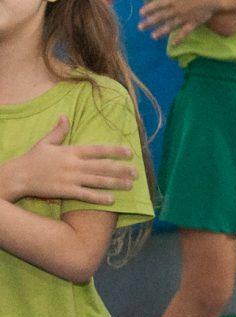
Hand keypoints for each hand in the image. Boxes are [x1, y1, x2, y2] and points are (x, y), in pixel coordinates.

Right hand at [0, 120, 135, 204]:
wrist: (17, 176)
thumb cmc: (32, 159)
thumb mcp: (45, 143)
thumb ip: (58, 131)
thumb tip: (65, 116)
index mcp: (70, 151)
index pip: (97, 149)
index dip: (114, 150)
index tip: (129, 152)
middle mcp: (73, 164)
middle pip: (102, 166)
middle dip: (121, 169)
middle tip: (137, 172)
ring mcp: (70, 178)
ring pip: (98, 180)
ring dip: (115, 183)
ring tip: (130, 185)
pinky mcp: (65, 191)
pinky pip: (85, 195)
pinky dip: (99, 197)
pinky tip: (112, 200)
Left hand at [138, 0, 229, 40]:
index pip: (157, 5)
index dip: (148, 9)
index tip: (141, 13)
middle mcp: (176, 10)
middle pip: (160, 17)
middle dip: (149, 22)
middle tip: (140, 27)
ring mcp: (184, 18)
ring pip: (170, 26)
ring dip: (160, 32)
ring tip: (153, 36)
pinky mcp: (193, 23)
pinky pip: (184, 32)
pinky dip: (178, 39)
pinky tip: (173, 44)